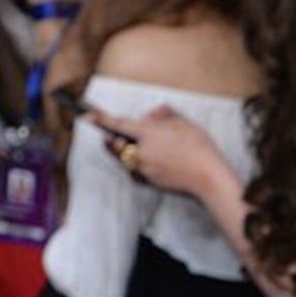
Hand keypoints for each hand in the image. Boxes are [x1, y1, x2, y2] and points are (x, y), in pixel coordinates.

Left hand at [88, 105, 223, 197]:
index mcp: (148, 134)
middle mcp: (141, 152)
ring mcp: (144, 169)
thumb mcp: (184, 122)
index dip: (101, 120)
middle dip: (112, 139)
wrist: (208, 177)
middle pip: (116, 145)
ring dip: (126, 151)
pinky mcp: (150, 181)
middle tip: (114, 135)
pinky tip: (154, 161)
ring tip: (142, 148)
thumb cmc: (199, 148)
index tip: (88, 117)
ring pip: (125, 158)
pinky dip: (138, 164)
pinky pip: (136, 170)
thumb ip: (164, 114)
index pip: (118, 125)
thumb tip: (152, 116)